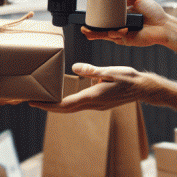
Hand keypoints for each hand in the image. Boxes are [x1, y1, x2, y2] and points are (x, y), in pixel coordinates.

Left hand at [30, 62, 155, 112]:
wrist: (144, 89)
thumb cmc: (129, 79)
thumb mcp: (111, 71)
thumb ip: (92, 70)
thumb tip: (75, 67)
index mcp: (94, 97)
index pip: (66, 104)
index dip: (49, 105)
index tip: (35, 103)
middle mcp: (93, 104)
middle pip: (66, 109)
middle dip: (48, 107)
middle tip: (32, 102)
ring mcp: (97, 105)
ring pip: (72, 108)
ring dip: (57, 106)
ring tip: (43, 100)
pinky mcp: (99, 103)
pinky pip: (79, 104)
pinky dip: (68, 102)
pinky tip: (63, 96)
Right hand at [80, 0, 170, 46]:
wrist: (163, 24)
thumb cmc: (153, 12)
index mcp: (121, 16)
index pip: (105, 18)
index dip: (95, 19)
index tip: (86, 18)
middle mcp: (120, 26)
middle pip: (102, 30)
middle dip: (91, 31)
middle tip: (83, 28)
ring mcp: (122, 34)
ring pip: (106, 36)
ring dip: (98, 34)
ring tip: (88, 30)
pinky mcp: (126, 41)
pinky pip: (117, 38)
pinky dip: (117, 33)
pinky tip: (123, 29)